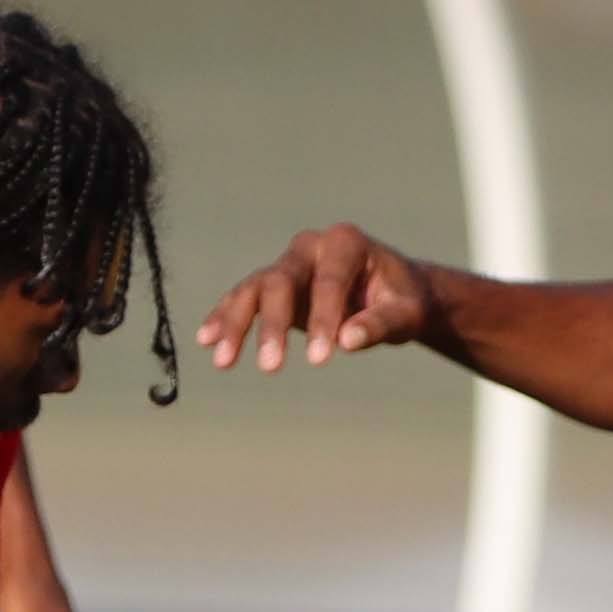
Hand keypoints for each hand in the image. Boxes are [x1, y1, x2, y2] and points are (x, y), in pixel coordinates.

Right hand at [196, 225, 432, 373]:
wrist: (393, 292)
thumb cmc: (403, 301)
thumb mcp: (405, 313)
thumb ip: (380, 324)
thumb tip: (348, 340)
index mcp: (346, 243)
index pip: (329, 282)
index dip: (324, 319)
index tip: (321, 360)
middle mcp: (310, 246)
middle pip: (281, 281)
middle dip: (274, 325)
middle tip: (271, 368)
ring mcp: (288, 264)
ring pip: (254, 289)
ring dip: (237, 325)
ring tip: (223, 362)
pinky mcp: (274, 284)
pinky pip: (244, 298)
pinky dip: (226, 318)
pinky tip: (207, 341)